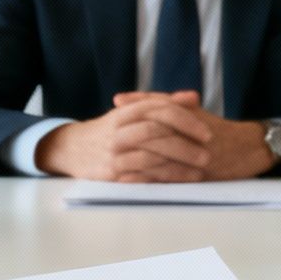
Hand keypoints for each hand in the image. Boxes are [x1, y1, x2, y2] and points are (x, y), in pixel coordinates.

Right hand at [36, 91, 215, 181]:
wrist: (72, 149)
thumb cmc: (109, 130)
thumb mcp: (130, 112)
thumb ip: (162, 104)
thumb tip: (193, 97)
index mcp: (127, 111)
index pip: (160, 110)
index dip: (186, 120)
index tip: (207, 132)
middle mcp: (119, 130)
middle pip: (157, 132)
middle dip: (185, 144)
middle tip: (208, 153)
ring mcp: (115, 152)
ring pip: (151, 156)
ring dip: (179, 165)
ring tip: (200, 171)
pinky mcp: (112, 173)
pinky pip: (142, 176)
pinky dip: (164, 179)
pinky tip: (179, 182)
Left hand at [114, 91, 275, 180]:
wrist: (250, 149)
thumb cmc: (219, 131)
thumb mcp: (195, 114)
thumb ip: (167, 105)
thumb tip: (128, 100)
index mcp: (191, 116)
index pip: (161, 105)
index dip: (139, 103)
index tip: (117, 103)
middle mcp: (192, 133)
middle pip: (158, 129)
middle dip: (132, 132)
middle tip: (108, 136)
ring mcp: (195, 154)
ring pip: (161, 155)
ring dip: (135, 159)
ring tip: (112, 161)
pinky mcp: (199, 175)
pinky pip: (169, 178)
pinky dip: (148, 179)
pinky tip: (130, 181)